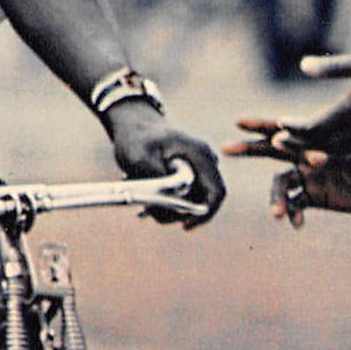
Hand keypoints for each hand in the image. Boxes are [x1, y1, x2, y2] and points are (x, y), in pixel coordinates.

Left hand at [102, 100, 226, 227]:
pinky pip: (184, 196)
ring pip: (191, 201)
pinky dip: (165, 200)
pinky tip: (144, 189)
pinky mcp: (190, 173)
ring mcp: (198, 167)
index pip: (216, 192)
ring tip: (140, 192)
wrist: (134, 123)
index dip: (205, 214)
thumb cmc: (137, 137)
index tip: (185, 226)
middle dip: (177, 212)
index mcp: (199, 155)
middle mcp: (204, 161)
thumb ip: (159, 180)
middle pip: (203, 201)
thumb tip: (174, 200)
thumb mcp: (140, 158)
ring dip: (167, 206)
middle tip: (149, 210)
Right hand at [222, 117, 350, 227]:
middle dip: (249, 149)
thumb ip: (327, 162)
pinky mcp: (317, 196)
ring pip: (282, 185)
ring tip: (277, 215)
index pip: (284, 129)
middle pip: (272, 151)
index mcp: (316, 142)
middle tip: (225, 148)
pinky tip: (298, 225)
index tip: (239, 123)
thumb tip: (309, 157)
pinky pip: (296, 204)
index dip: (261, 125)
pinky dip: (293, 213)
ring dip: (276, 199)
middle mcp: (308, 156)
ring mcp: (310, 177)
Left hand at [272, 51, 350, 153]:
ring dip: (312, 148)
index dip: (294, 128)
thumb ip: (333, 67)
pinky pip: (349, 150)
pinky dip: (331, 149)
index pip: (314, 127)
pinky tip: (324, 143)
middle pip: (319, 144)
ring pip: (334, 150)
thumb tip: (303, 65)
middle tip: (274, 140)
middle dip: (296, 143)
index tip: (279, 123)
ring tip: (292, 144)